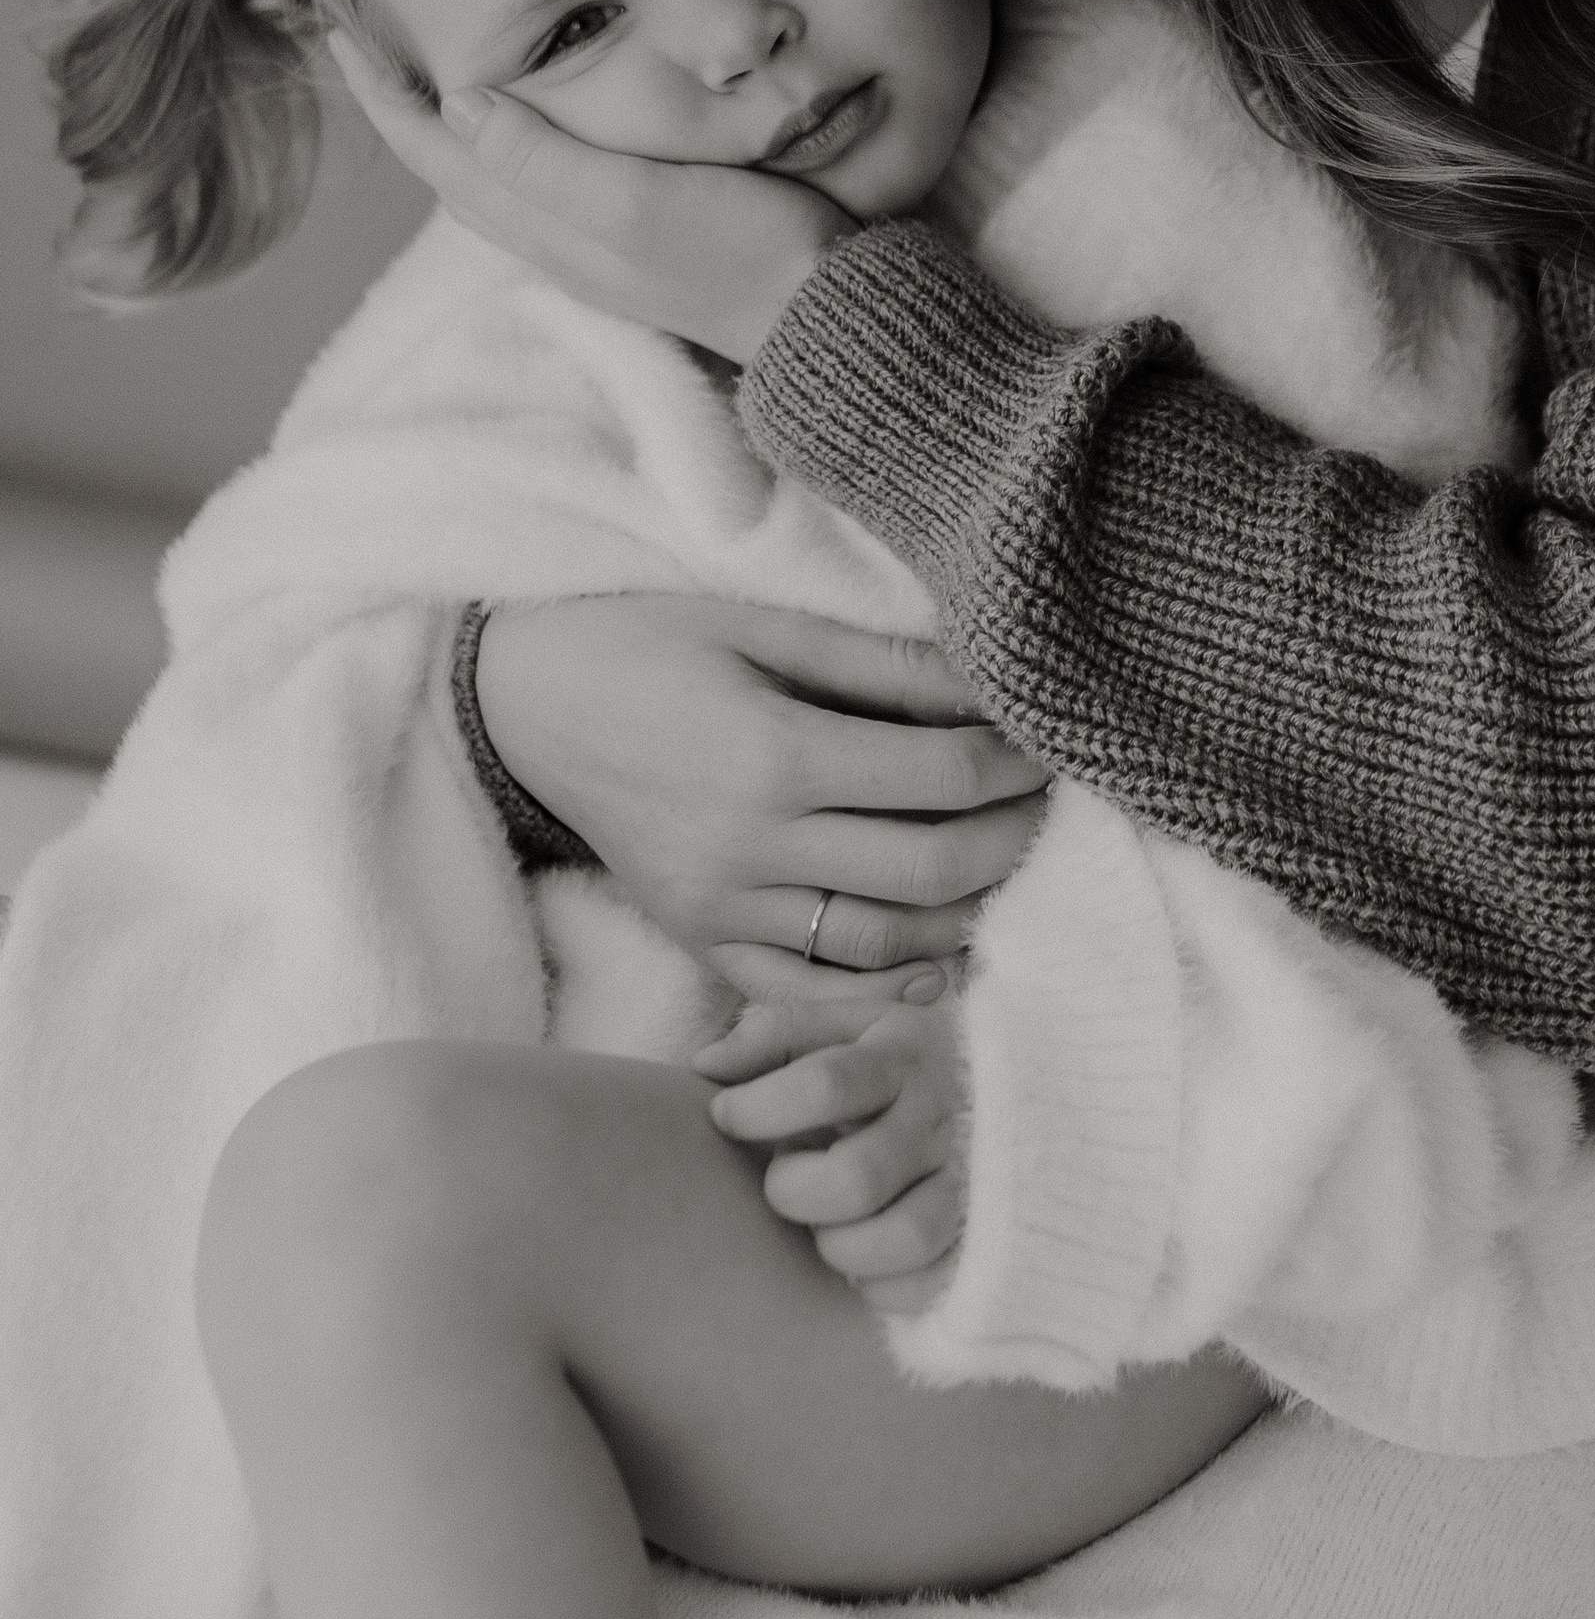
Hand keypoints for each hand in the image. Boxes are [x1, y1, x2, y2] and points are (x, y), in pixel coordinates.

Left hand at [328, 32, 851, 362]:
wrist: (824, 316)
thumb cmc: (745, 252)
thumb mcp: (640, 203)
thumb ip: (546, 162)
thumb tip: (456, 105)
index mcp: (547, 223)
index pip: (436, 152)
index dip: (386, 94)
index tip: (345, 31)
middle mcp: (557, 240)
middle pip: (449, 169)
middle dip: (403, 107)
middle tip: (370, 40)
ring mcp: (595, 246)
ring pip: (491, 184)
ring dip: (447, 130)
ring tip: (426, 76)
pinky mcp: (636, 242)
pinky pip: (538, 191)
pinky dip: (506, 150)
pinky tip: (527, 129)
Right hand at [477, 594, 1048, 990]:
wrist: (523, 706)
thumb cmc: (645, 644)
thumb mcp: (763, 627)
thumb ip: (881, 665)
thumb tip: (989, 685)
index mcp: (775, 754)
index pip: (942, 776)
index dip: (1013, 761)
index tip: (1046, 742)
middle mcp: (753, 848)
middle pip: (930, 868)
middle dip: (1009, 836)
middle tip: (1047, 804)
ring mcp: (725, 909)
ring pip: (883, 943)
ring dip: (965, 914)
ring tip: (1006, 867)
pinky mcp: (702, 941)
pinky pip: (810, 991)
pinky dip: (883, 988)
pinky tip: (938, 959)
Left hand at [698, 981, 967, 1313]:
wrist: (1025, 1081)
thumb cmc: (904, 1060)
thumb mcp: (851, 1023)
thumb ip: (779, 1033)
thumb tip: (705, 1065)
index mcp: (903, 1057)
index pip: (824, 1084)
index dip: (757, 1108)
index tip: (725, 1115)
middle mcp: (942, 1118)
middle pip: (855, 1177)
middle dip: (794, 1189)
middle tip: (784, 1177)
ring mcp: (972, 1181)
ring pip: (903, 1237)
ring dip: (840, 1243)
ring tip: (827, 1222)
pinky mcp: (987, 1235)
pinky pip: (929, 1284)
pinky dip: (881, 1284)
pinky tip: (865, 1254)